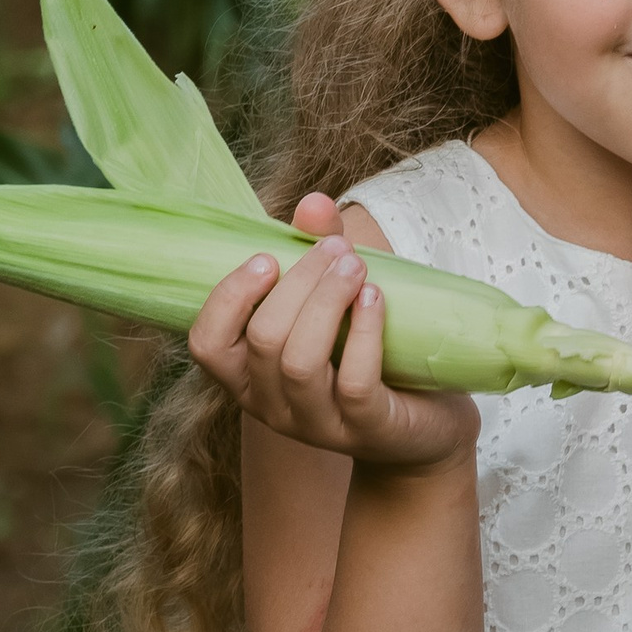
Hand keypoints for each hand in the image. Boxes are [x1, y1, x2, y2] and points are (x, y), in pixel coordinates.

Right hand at [189, 192, 479, 474]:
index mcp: (249, 375)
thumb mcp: (338, 301)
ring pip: (299, 362)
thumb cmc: (369, 354)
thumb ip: (318, 253)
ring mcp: (317, 424)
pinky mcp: (366, 430)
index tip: (268, 257)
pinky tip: (374, 298)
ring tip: (355, 266)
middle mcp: (272, 405)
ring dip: (326, 302)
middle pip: (262, 340)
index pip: (206, 344)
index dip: (228, 297)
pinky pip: (353, 383)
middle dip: (297, 283)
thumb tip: (312, 201)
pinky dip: (362, 333)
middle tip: (336, 248)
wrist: (425, 427)